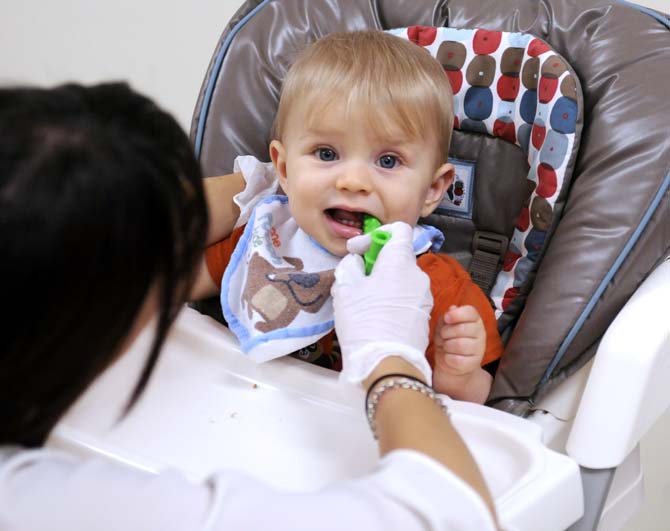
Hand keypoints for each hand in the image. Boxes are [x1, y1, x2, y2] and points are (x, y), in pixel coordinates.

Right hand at [332, 222, 433, 384]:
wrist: (388, 364)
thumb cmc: (364, 323)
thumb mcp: (345, 289)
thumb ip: (350, 267)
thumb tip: (356, 264)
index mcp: (400, 262)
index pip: (398, 230)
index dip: (375, 235)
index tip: (358, 250)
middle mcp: (418, 275)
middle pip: (397, 257)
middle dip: (376, 263)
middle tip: (356, 278)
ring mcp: (424, 297)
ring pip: (401, 279)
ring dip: (383, 283)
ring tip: (363, 301)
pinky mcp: (424, 315)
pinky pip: (406, 297)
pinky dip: (391, 299)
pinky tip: (376, 316)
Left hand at [432, 305, 491, 401]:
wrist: (451, 363)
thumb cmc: (448, 339)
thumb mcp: (444, 325)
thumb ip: (448, 316)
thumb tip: (452, 309)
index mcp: (474, 320)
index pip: (471, 312)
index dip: (457, 314)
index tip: (447, 318)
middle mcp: (480, 333)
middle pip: (462, 328)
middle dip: (446, 332)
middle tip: (444, 336)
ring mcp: (479, 349)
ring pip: (459, 344)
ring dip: (447, 346)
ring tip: (446, 347)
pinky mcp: (473, 363)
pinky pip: (457, 359)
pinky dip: (448, 358)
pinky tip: (449, 357)